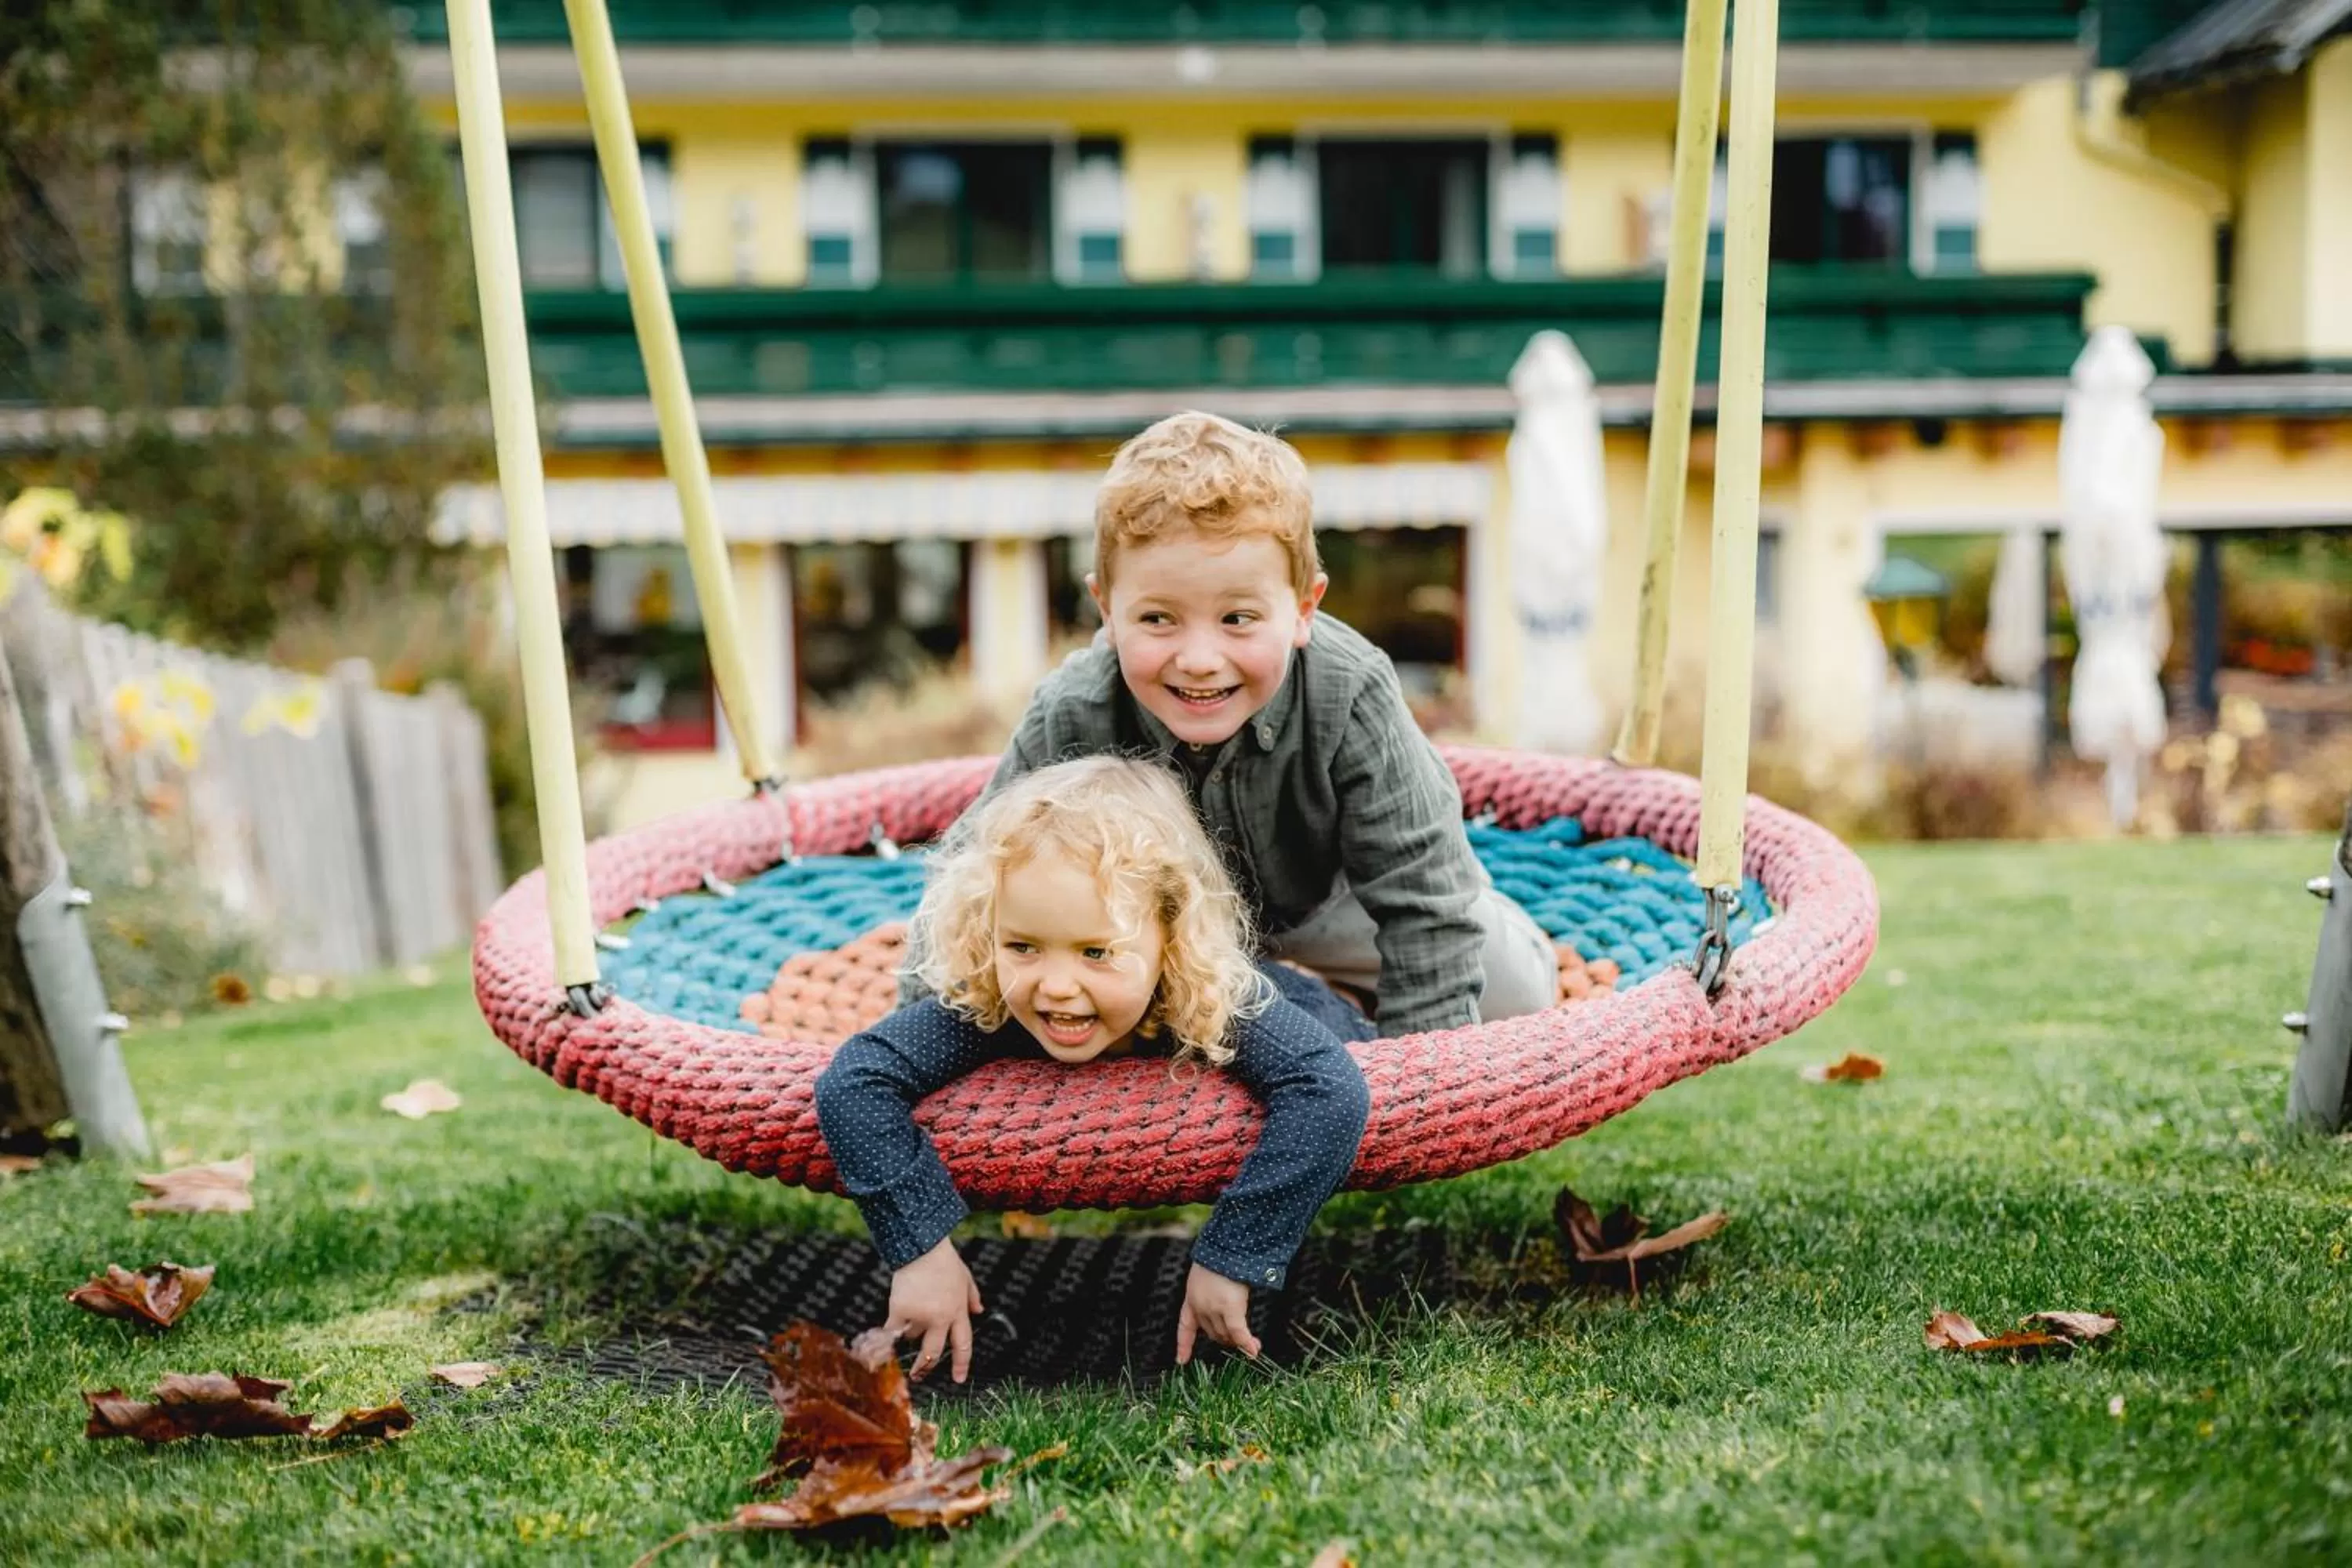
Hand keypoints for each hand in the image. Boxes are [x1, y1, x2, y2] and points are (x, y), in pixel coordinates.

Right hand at [885, 1238, 983, 1382]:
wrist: (922, 1248)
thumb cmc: (944, 1261)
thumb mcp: (966, 1278)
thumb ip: (972, 1297)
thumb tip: (980, 1311)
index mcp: (958, 1312)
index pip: (962, 1344)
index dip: (960, 1364)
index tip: (958, 1379)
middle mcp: (940, 1318)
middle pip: (933, 1352)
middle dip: (926, 1367)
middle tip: (919, 1376)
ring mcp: (920, 1316)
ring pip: (912, 1337)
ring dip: (910, 1331)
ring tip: (909, 1312)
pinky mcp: (900, 1310)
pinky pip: (894, 1330)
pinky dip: (890, 1331)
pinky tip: (886, 1333)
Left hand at [1175, 1263, 1260, 1364]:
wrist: (1227, 1246)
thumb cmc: (1221, 1257)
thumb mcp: (1208, 1277)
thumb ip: (1213, 1296)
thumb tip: (1229, 1312)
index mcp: (1191, 1298)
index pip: (1185, 1326)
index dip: (1184, 1345)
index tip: (1181, 1360)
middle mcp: (1200, 1306)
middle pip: (1213, 1332)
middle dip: (1227, 1339)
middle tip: (1242, 1342)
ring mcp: (1214, 1309)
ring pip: (1226, 1334)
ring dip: (1239, 1342)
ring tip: (1253, 1345)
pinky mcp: (1230, 1309)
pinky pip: (1238, 1332)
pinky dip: (1246, 1343)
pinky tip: (1253, 1351)